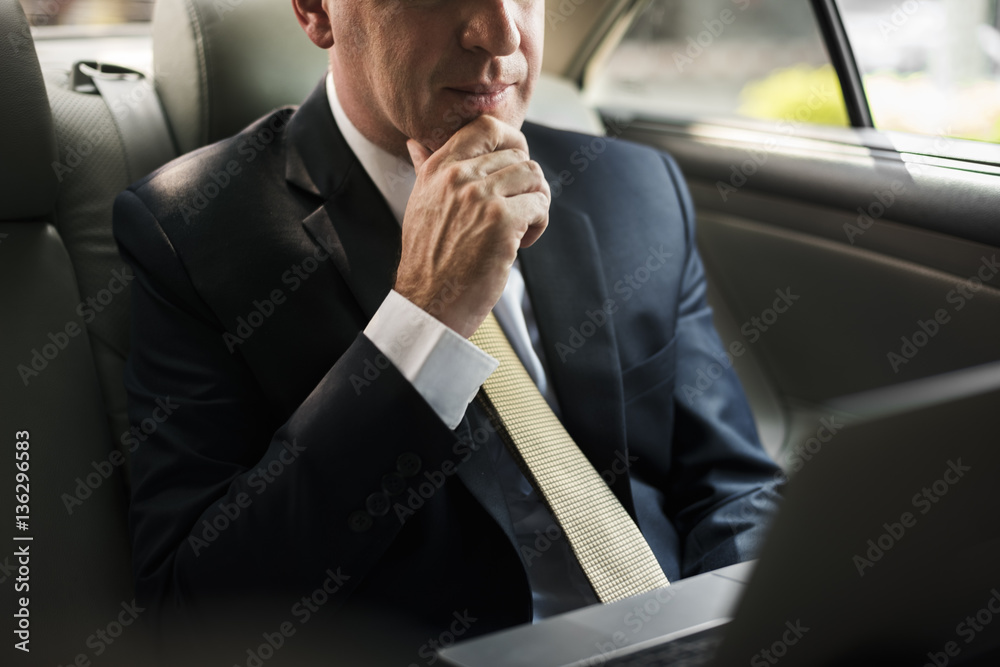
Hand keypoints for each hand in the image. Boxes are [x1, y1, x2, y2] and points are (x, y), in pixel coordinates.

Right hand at [394, 115, 549, 337]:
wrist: (428, 301)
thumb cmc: (428, 259)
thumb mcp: (420, 204)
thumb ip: (425, 170)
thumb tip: (416, 143)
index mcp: (438, 168)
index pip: (485, 126)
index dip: (512, 140)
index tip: (517, 163)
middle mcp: (458, 176)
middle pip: (518, 155)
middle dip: (526, 184)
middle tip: (517, 212)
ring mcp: (480, 197)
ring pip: (534, 176)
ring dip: (536, 202)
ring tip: (521, 227)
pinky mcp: (502, 221)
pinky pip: (540, 205)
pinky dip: (539, 224)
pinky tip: (522, 243)